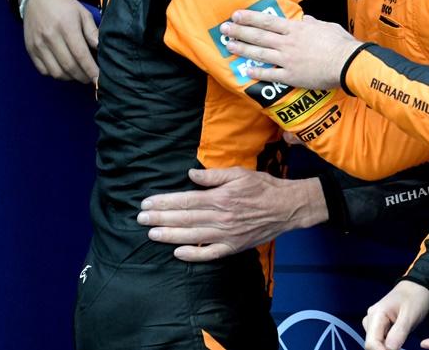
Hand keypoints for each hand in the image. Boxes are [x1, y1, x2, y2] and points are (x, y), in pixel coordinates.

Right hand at [19, 0, 98, 82]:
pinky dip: (56, 74)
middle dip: (83, 76)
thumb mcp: (83, 14)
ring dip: (70, 77)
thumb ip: (92, 33)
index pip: (81, 55)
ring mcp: (38, 45)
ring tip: (79, 73)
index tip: (99, 79)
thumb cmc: (64, 6)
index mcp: (66, 27)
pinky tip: (64, 69)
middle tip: (91, 78)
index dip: (91, 70)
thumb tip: (102, 50)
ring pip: (56, 72)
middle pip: (69, 66)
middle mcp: (50, 37)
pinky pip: (44, 70)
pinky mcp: (30, 49)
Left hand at [138, 168, 327, 260]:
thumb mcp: (240, 173)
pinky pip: (210, 254)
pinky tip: (177, 253)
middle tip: (140, 219)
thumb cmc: (264, 187)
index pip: (186, 200)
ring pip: (192, 237)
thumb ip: (214, 176)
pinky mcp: (233, 247)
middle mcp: (221, 217)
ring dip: (170, 236)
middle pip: (185, 219)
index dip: (164, 202)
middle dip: (160, 219)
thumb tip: (191, 175)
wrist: (288, 207)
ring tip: (151, 234)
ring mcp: (227, 235)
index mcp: (221, 197)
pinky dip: (193, 255)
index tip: (147, 203)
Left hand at [220, 11, 362, 90]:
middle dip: (239, 31)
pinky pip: (270, 74)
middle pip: (258, 36)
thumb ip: (314, 23)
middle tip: (224, 29)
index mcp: (296, 29)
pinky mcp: (291, 76)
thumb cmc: (340, 44)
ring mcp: (287, 60)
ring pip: (260, 53)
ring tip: (228, 46)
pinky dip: (258, 72)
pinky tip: (246, 71)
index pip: (267, 22)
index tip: (236, 15)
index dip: (250, 18)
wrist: (346, 63)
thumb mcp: (327, 27)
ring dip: (242, 49)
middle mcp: (287, 43)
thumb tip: (306, 19)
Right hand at [362, 280, 428, 349]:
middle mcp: (371, 319)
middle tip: (403, 349)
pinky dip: (389, 347)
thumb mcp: (410, 315)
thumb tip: (389, 349)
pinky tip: (399, 344)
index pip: (371, 343)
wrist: (416, 288)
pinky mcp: (379, 327)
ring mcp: (374, 323)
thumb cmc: (415, 298)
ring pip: (376, 345)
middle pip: (372, 345)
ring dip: (387, 349)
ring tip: (402, 347)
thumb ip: (399, 332)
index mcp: (376, 314)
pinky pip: (381, 341)